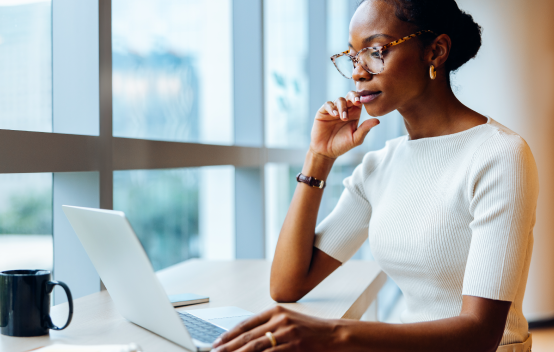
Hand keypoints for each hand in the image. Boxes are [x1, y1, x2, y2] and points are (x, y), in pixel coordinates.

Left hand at [212, 306, 341, 351]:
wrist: (335, 335)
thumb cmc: (311, 330)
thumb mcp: (289, 321)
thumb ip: (269, 327)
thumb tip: (247, 341)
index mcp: (276, 311)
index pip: (246, 323)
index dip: (229, 334)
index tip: (216, 344)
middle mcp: (279, 319)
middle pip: (247, 336)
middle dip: (228, 347)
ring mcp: (286, 333)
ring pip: (255, 346)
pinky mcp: (294, 346)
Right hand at [310, 91, 379, 159]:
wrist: (326, 152)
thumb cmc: (342, 146)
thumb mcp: (355, 138)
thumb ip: (365, 129)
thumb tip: (378, 120)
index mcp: (354, 114)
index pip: (359, 101)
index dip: (361, 99)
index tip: (362, 102)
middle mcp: (345, 110)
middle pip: (350, 95)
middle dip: (353, 96)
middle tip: (356, 102)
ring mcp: (334, 110)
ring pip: (339, 100)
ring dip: (342, 107)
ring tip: (343, 118)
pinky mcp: (323, 112)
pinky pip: (328, 105)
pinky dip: (332, 108)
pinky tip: (335, 115)